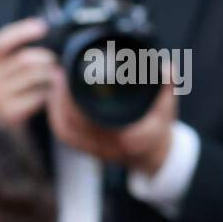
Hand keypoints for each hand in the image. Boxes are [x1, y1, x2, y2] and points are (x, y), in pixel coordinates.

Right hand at [0, 17, 59, 127]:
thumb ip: (21, 52)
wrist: (0, 126)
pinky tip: (50, 94)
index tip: (42, 26)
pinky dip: (50, 94)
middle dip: (47, 58)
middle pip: (26, 60)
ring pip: (36, 77)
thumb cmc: (14, 90)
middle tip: (56, 61)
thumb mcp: (11, 70)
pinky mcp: (10, 114)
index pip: (0, 42)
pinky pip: (40, 97)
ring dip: (52, 75)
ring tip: (54, 78)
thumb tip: (45, 27)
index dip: (21, 32)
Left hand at [47, 80, 176, 174]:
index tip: (69, 75)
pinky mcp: (85, 149)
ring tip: (56, 80)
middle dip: (62, 95)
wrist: (153, 154)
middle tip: (59, 71)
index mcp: (129, 139)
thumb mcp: (167, 107)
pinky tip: (54, 97)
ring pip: (65, 127)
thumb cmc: (159, 129)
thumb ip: (167, 86)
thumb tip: (167, 67)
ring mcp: (95, 149)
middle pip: (73, 121)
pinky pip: (64, 132)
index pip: (93, 119)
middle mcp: (109, 148)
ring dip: (56, 104)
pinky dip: (57, 114)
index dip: (75, 97)